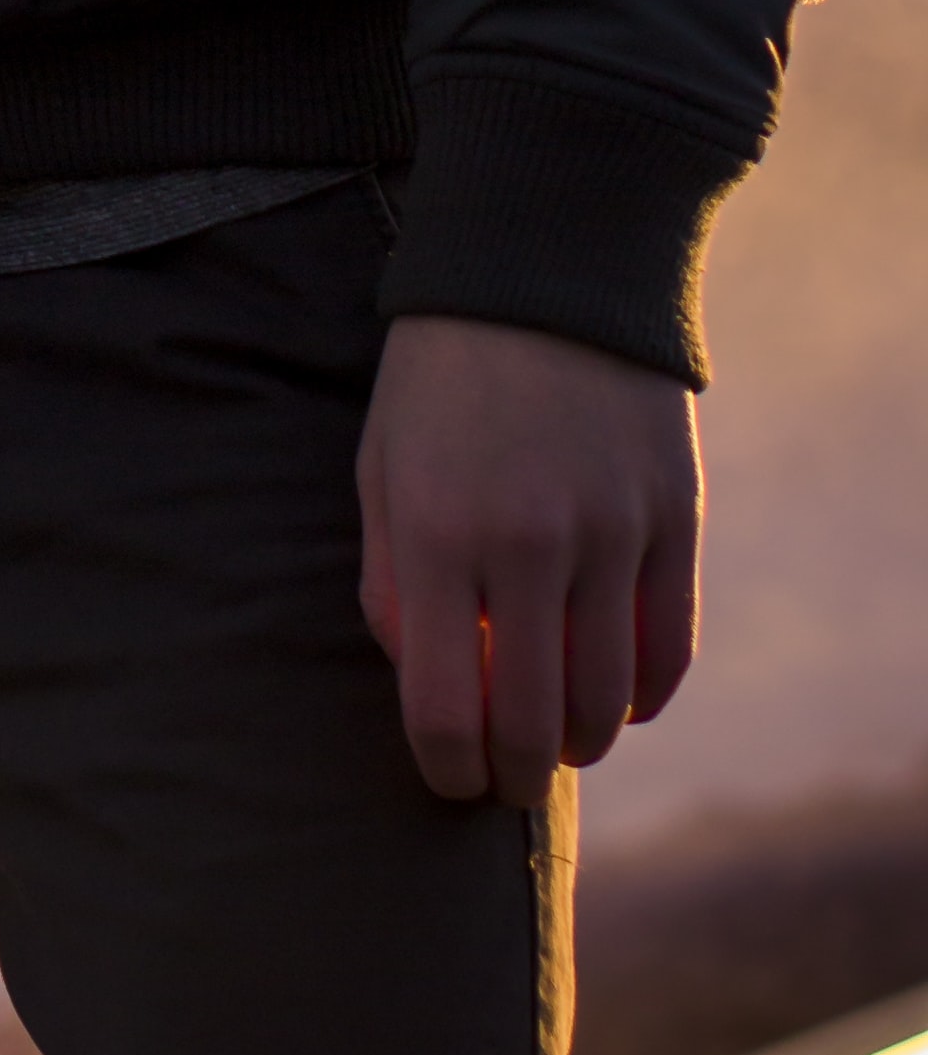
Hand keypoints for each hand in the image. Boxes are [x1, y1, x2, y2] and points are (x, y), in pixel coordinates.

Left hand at [357, 311, 700, 804]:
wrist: (542, 271)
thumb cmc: (438, 379)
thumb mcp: (381, 466)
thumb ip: (389, 582)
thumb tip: (422, 685)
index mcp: (434, 531)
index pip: (444, 710)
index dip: (446, 770)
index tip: (448, 782)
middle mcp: (525, 542)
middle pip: (532, 725)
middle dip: (514, 775)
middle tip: (505, 780)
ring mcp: (610, 531)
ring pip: (608, 702)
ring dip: (582, 744)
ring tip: (560, 742)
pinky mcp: (674, 518)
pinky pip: (669, 650)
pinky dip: (646, 697)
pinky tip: (621, 700)